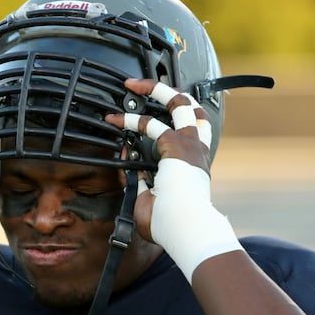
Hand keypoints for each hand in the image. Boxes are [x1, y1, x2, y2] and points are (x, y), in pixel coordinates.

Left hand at [104, 78, 213, 242]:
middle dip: (167, 91)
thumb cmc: (171, 224)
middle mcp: (197, 151)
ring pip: (180, 103)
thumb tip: (127, 160)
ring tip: (132, 85)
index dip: (171, 118)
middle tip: (144, 86)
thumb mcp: (151, 197)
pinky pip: (153, 125)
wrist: (185, 229)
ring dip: (154, 90)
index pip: (190, 129)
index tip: (149, 117)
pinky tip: (117, 120)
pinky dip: (133, 121)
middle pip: (192, 107)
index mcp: (194, 164)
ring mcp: (190, 147)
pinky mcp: (177, 149)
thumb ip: (140, 178)